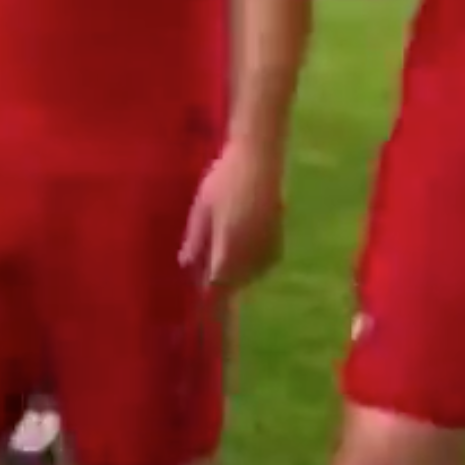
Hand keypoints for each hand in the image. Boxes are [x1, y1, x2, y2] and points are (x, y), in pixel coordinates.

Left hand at [177, 139, 283, 293]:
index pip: (218, 281)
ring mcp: (268, 246)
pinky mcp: (279, 239)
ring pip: (251, 276)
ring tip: (220, 271)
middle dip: (220, 287)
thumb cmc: (224, 180)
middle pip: (235, 282)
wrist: (259, 162)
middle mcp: (252, 252)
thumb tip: (186, 264)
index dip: (208, 294)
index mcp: (229, 245)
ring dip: (236, 279)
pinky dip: (252, 269)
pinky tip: (242, 261)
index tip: (199, 302)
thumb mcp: (202, 208)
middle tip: (204, 284)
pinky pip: (264, 266)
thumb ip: (196, 239)